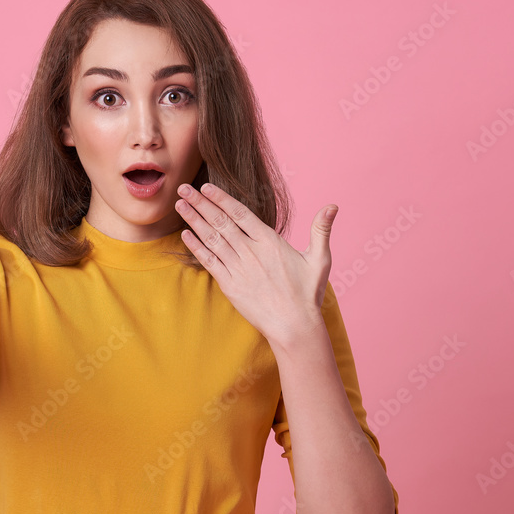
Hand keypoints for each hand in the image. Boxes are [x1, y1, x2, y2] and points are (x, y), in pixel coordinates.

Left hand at [175, 182, 335, 345]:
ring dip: (194, 221)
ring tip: (180, 205)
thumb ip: (321, 230)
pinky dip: (196, 247)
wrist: (294, 326)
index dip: (221, 199)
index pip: (240, 213)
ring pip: (212, 239)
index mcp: (270, 242)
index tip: (206, 187)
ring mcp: (238, 269)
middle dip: (200, 204)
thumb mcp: (320, 259)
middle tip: (183, 189)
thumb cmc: (307, 294)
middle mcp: (251, 252)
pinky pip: (209, 262)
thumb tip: (333, 205)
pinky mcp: (230, 285)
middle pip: (220, 222)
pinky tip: (185, 235)